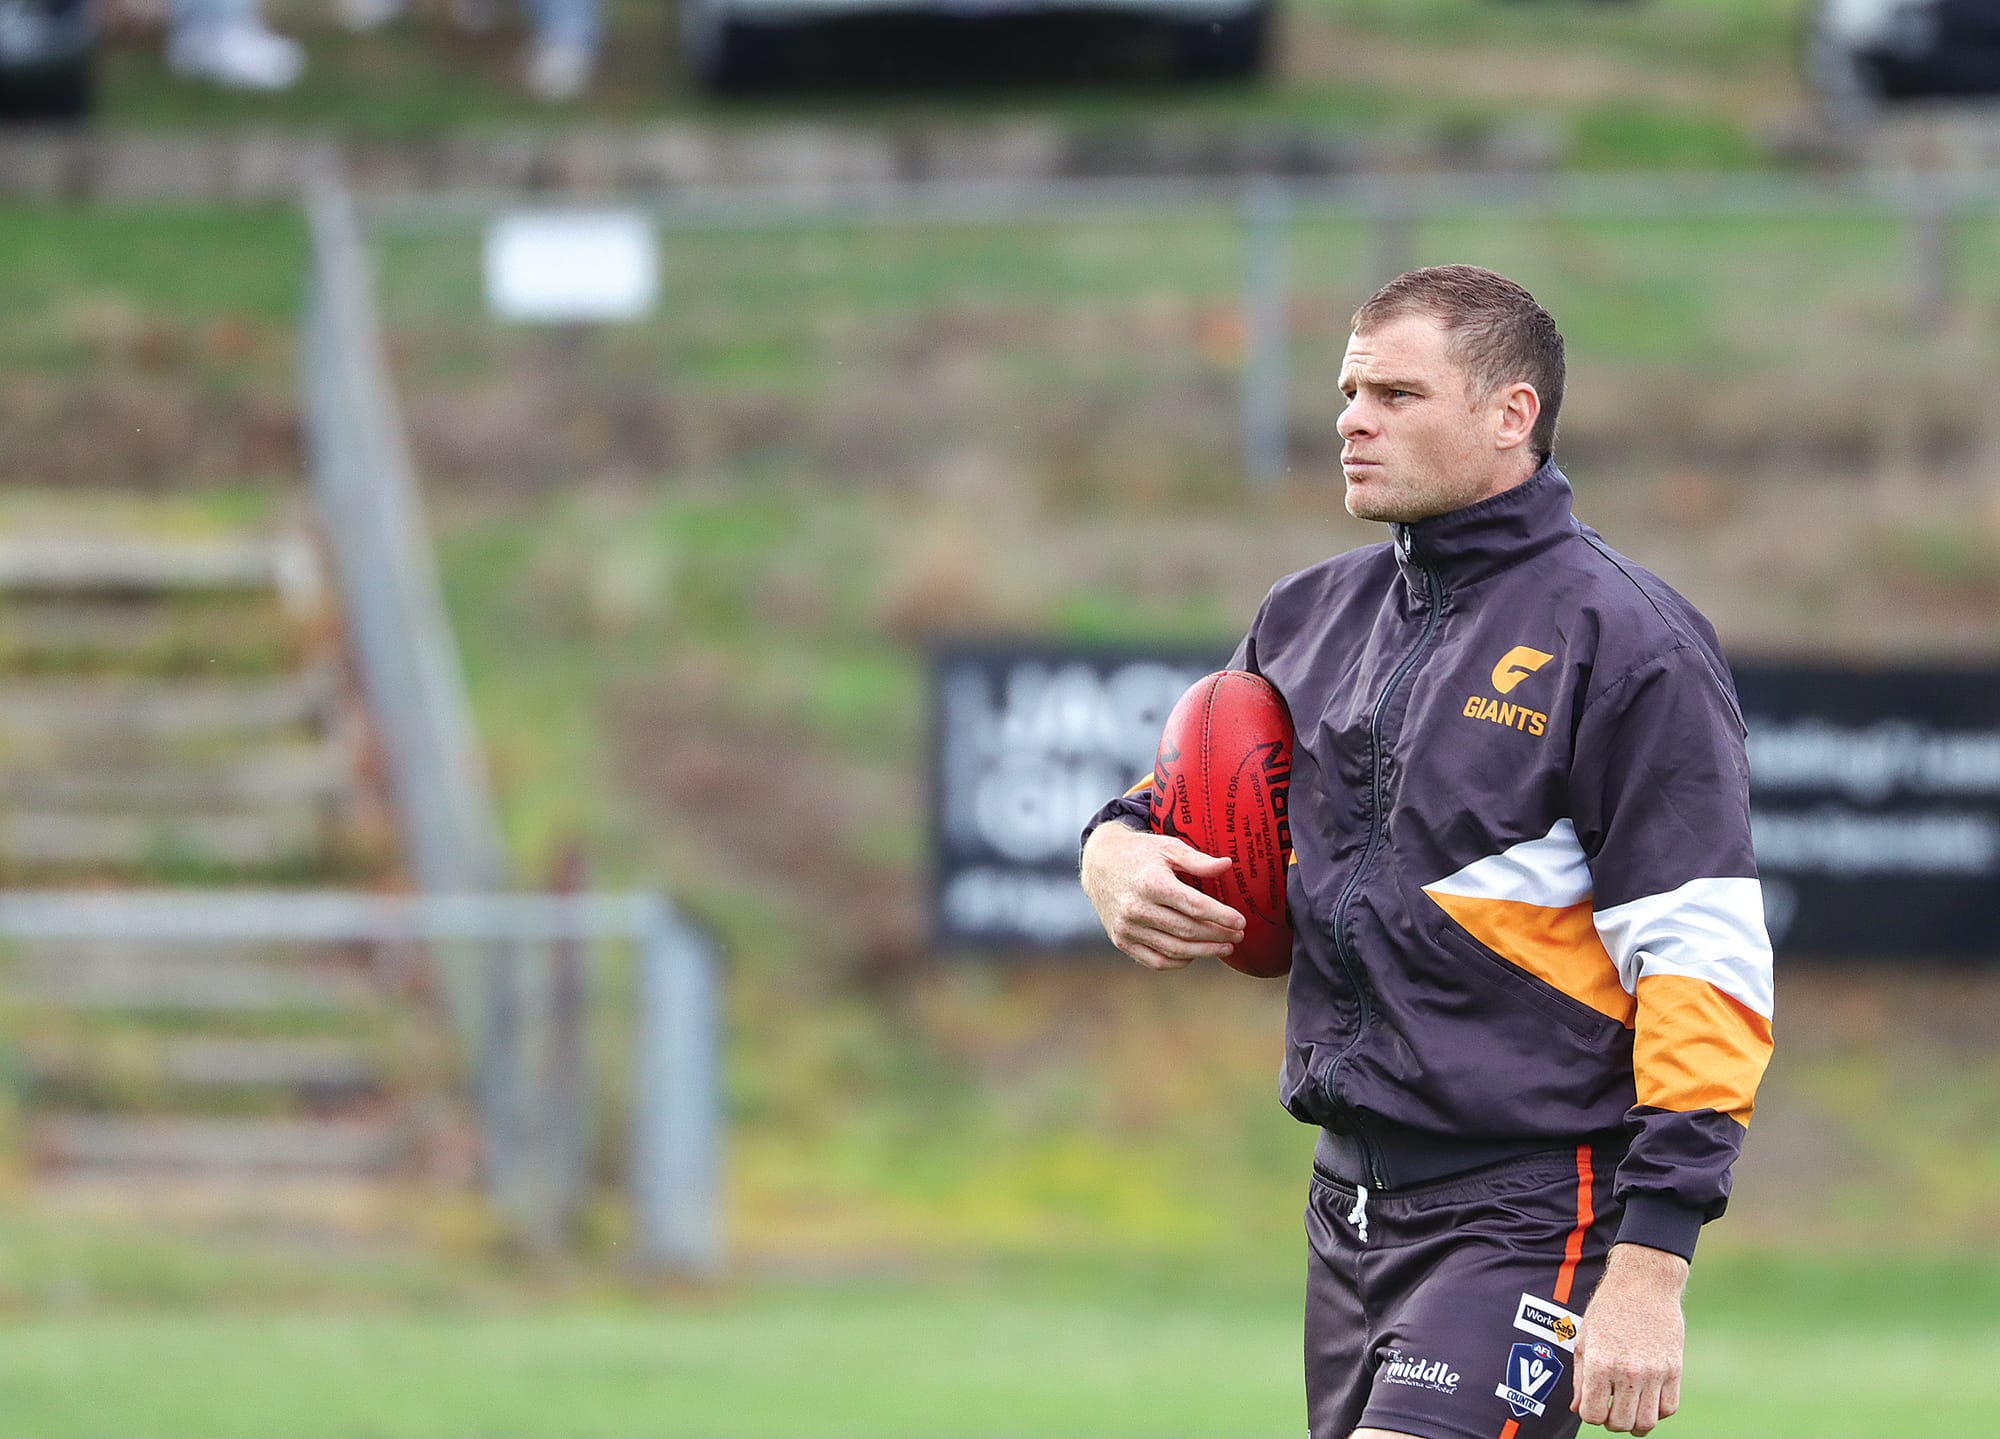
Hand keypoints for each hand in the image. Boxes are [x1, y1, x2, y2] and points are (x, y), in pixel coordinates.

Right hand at [1080, 822, 1245, 970]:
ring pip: (1174, 949)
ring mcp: (1127, 927)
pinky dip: (1178, 960)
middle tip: (1238, 936)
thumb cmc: (1140, 853)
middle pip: (1187, 930)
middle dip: (1217, 936)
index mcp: (1151, 883)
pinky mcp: (1121, 939)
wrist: (1098, 862)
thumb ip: (1198, 860)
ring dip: (1204, 951)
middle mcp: (1136, 907)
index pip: (1194, 906)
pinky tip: (1195, 954)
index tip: (1241, 922)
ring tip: (1225, 948)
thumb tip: (1228, 865)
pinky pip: (1155, 960)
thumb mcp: (1168, 848)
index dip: (1221, 916)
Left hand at [1571, 1243, 1688, 1434]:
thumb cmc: (1608, 1308)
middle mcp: (1628, 1371)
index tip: (1593, 1404)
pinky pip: (1668, 1407)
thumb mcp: (1585, 1338)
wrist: (1643, 1283)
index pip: (1593, 1414)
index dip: (1590, 1414)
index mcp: (1600, 1363)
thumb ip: (1580, 1377)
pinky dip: (1657, 1411)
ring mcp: (1654, 1372)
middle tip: (1611, 1408)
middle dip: (1612, 1422)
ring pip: (1647, 1421)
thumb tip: (1578, 1409)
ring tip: (1629, 1408)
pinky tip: (1647, 1398)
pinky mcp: (1674, 1369)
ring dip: (1636, 1422)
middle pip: (1621, 1423)